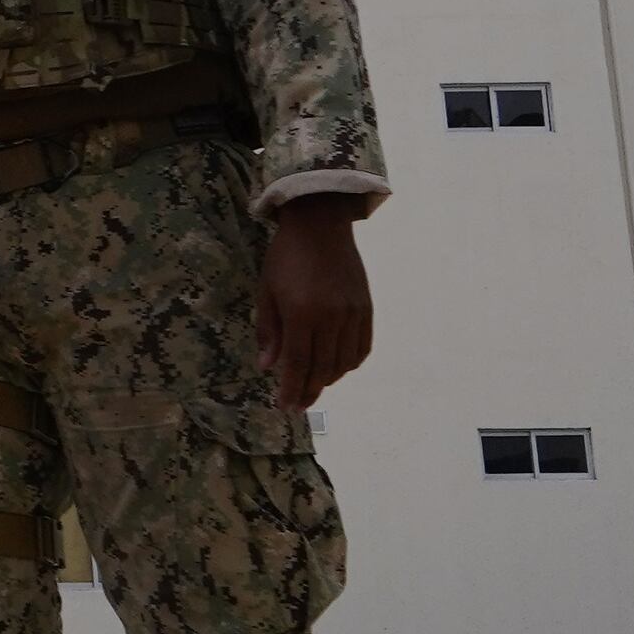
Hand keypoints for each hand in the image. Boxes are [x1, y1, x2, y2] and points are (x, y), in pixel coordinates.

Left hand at [256, 198, 373, 410]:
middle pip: (322, 368)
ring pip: (344, 362)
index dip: (291, 389)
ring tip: (314, 388)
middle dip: (309, 391)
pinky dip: (350, 363)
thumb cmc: (285, 257)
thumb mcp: (267, 291)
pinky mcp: (366, 309)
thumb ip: (269, 331)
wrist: (320, 226)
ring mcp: (352, 314)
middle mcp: (331, 318)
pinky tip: (338, 369)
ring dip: (329, 379)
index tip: (285, 407)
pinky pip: (362, 347)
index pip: (298, 363)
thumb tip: (268, 367)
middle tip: (298, 406)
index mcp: (302, 314)